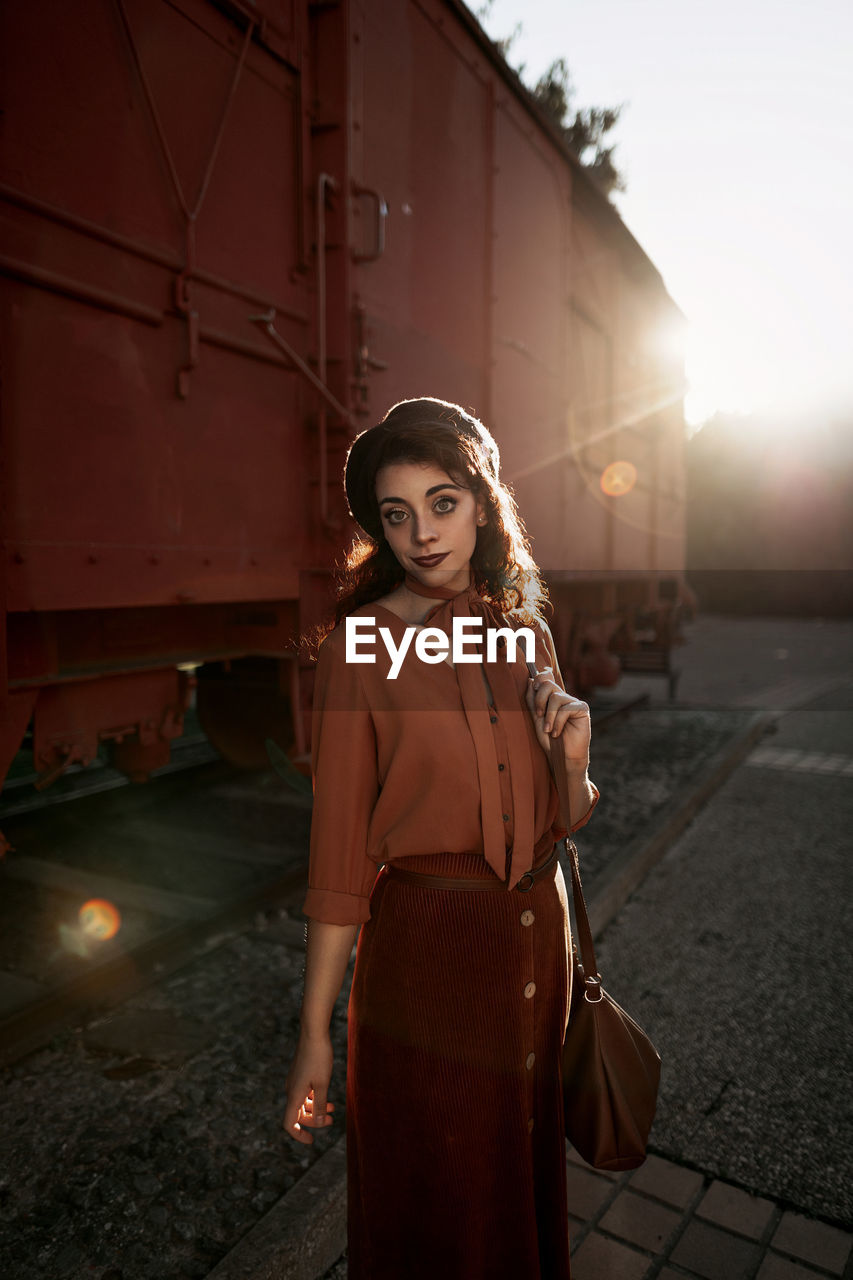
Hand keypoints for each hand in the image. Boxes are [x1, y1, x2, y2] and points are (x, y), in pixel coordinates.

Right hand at [283, 1029, 334, 1145]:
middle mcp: (291, 1089)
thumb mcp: (323, 1084)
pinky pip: (305, 1093)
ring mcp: (295, 1081)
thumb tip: (317, 1124)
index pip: (289, 1123)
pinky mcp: (300, 1074)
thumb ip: (320, 1105)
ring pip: (302, 1103)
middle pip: (298, 1114)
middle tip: (331, 1121)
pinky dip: (315, 1098)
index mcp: (294, 1094)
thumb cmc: (319, 1058)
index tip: (312, 1140)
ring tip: (333, 1109)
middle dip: (314, 1121)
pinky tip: (328, 1097)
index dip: (298, 1135)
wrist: (313, 1032)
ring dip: (316, 1109)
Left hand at [525, 669, 590, 765]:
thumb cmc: (549, 740)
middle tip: (539, 716)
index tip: (534, 687)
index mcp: (552, 698)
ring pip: (556, 697)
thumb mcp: (537, 719)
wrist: (561, 756)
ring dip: (549, 716)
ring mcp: (573, 702)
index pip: (546, 679)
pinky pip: (566, 708)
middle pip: (549, 685)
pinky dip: (558, 722)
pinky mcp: (582, 709)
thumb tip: (530, 680)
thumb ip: (533, 700)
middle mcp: (564, 698)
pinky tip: (557, 732)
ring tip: (549, 730)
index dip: (539, 679)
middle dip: (539, 701)